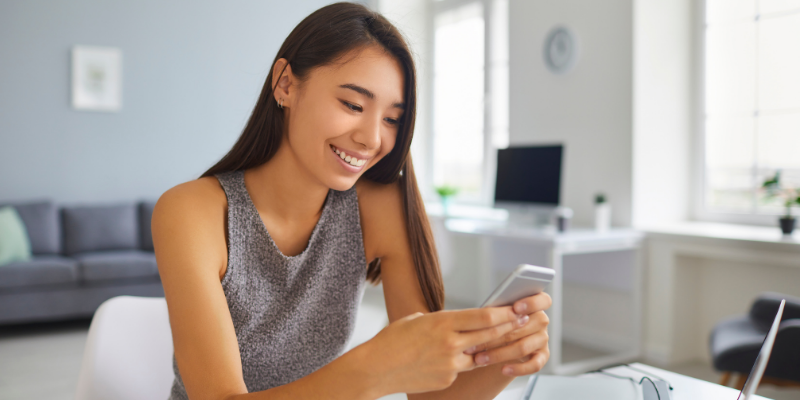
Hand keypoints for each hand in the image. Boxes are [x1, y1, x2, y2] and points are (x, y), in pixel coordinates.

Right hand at [360, 307, 528, 394]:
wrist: (376, 368)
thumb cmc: (393, 340)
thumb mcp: (417, 320)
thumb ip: (442, 321)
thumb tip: (460, 322)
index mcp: (442, 322)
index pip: (483, 317)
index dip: (504, 314)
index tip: (516, 309)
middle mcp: (450, 343)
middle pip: (489, 335)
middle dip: (508, 328)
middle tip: (523, 322)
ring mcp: (450, 364)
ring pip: (479, 355)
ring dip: (488, 348)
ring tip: (497, 341)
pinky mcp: (447, 379)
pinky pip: (461, 369)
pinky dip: (461, 363)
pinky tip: (449, 359)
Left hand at [465, 292, 551, 375]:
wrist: (499, 342)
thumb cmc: (496, 322)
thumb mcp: (496, 313)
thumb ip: (498, 310)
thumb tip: (485, 312)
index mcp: (534, 303)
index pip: (543, 300)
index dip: (532, 303)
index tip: (515, 308)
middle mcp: (541, 320)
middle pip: (523, 326)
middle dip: (496, 335)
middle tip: (474, 341)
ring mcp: (543, 338)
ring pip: (523, 347)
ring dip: (499, 354)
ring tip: (479, 358)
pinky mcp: (542, 356)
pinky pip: (534, 365)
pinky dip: (518, 369)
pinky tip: (503, 370)